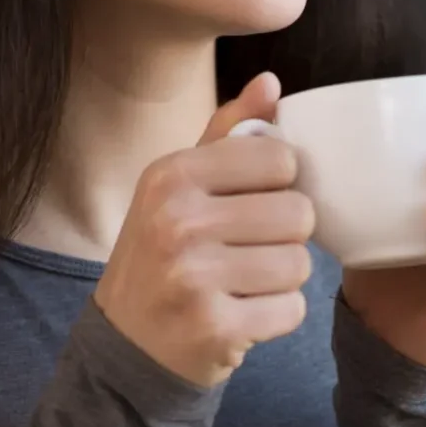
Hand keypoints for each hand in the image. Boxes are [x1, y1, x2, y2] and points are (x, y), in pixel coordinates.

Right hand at [94, 72, 315, 388]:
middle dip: (285, 235)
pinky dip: (277, 315)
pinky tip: (244, 312)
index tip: (253, 200)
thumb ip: (229, 132)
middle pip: (298, 212)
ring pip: (299, 263)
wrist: (126, 344)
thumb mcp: (181, 184)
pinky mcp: (214, 326)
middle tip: (249, 249)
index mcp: (172, 174)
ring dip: (283, 277)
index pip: (279, 158)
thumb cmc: (163, 251)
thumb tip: (270, 82)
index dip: (279, 182)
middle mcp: (177, 220)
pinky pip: (291, 310)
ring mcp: (193, 276)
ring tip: (246, 281)